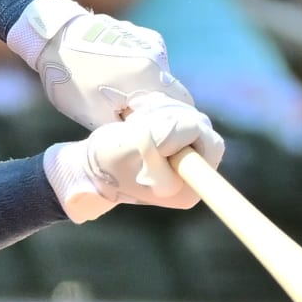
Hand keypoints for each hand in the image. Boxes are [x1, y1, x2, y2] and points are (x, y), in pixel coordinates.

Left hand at [18, 0, 194, 128]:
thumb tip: (146, 139)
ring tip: (115, 94)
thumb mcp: (95, 115)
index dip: (174, 124)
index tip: (158, 134)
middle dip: (157, 108)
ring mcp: (149, 41)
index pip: (183, 107)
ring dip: (145, 89)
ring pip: (159, 77)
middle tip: (132, 118)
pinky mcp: (140, 33)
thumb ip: (127, 130)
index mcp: (149, 77)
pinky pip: (149, 61)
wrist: (52, 36)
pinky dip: (138, 73)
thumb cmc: (70, 79)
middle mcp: (157, 56)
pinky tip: (113, 74)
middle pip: (172, 92)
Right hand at [43, 93, 225, 221]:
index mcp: (189, 188)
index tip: (158, 131)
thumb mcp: (138, 144)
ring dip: (162, 113)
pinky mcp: (177, 148)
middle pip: (202, 128)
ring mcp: (187, 163)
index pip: (211, 144)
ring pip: (189, 119)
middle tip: (142, 120)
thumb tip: (194, 125)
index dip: (187, 127)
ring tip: (136, 121)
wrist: (90, 165)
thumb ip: (169, 133)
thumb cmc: (109, 161)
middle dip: (172, 116)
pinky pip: (179, 119)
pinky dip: (160, 113)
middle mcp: (194, 177)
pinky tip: (140, 119)